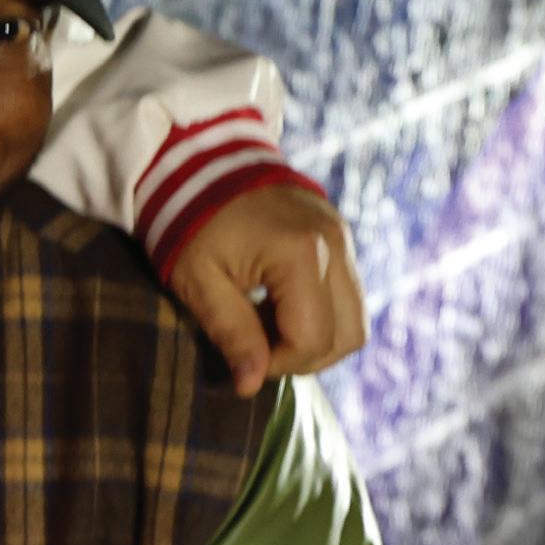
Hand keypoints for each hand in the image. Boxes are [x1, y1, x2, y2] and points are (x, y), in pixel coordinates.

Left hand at [166, 185, 367, 396]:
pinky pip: (348, 297)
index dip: (278, 363)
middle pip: (347, 337)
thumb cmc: (189, 221)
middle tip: (259, 346)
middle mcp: (335, 246)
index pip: (311, 340)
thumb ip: (232, 334)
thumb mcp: (199, 282)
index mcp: (301, 254)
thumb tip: (251, 385)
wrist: (199, 159)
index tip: (243, 355)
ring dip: (317, 338)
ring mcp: (343, 239)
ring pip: (355, 321)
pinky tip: (279, 305)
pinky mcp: (340, 237)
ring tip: (269, 324)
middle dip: (304, 357)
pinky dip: (320, 315)